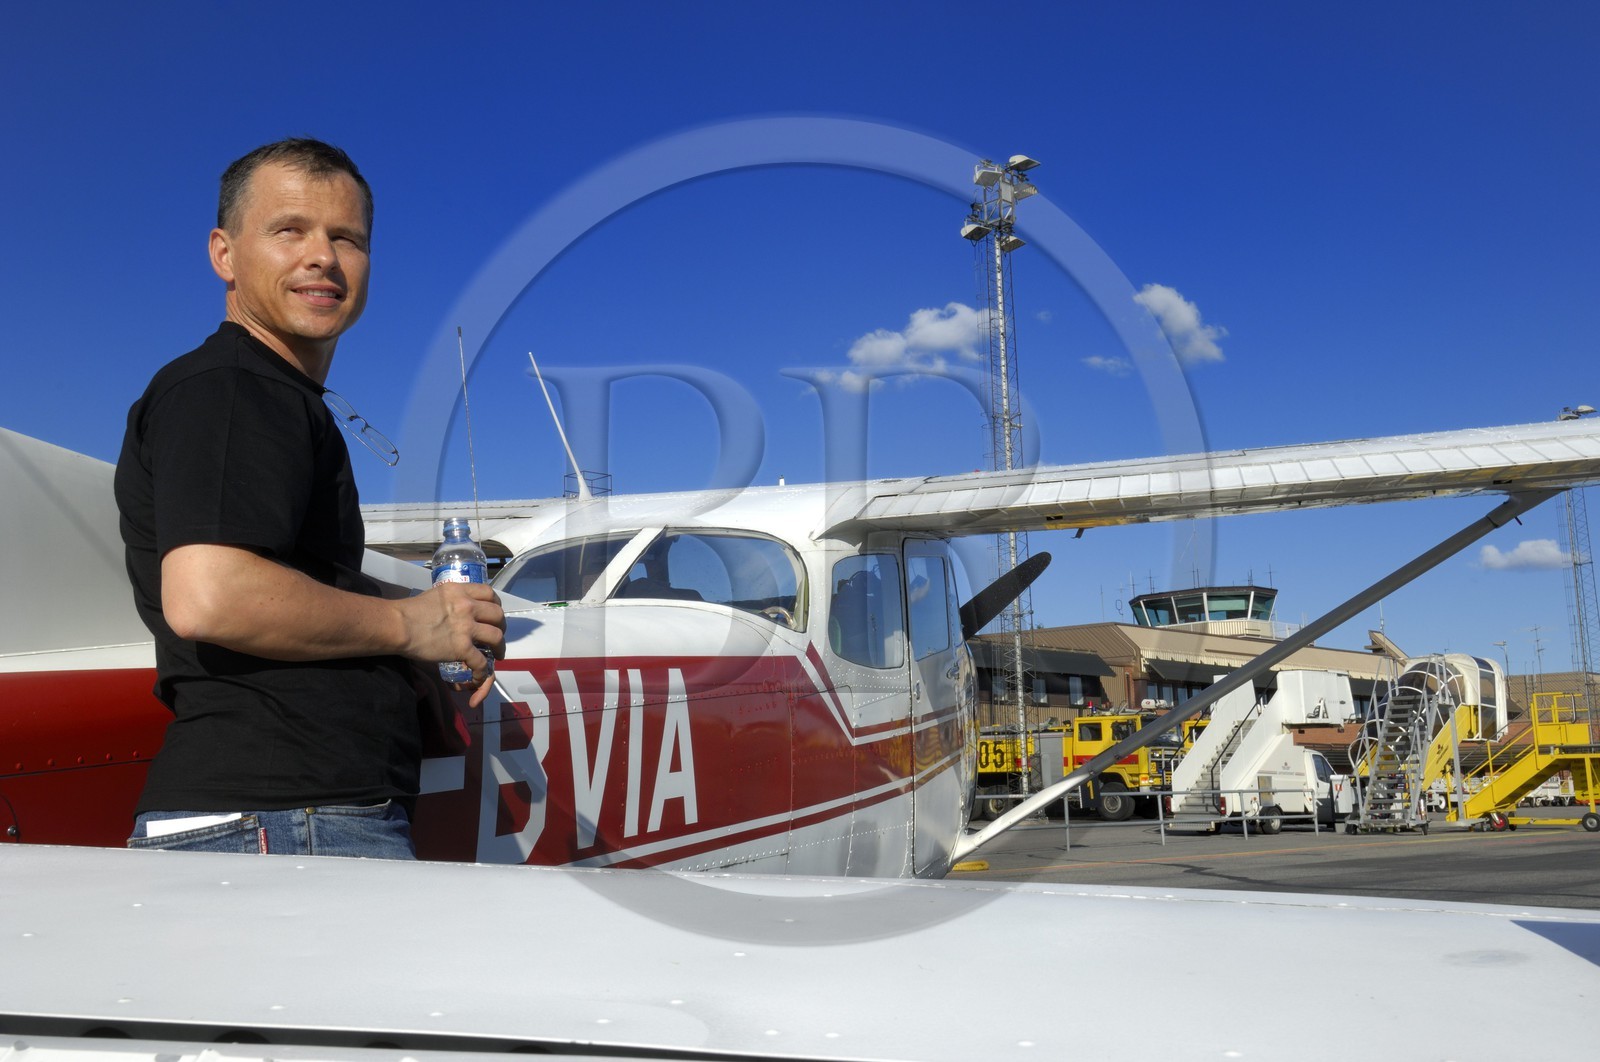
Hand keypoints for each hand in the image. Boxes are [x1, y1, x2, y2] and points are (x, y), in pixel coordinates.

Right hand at [399, 581, 505, 706]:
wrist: (397, 625)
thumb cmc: (409, 611)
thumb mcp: (436, 594)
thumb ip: (451, 599)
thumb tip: (455, 609)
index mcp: (461, 591)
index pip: (489, 593)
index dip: (496, 604)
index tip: (494, 614)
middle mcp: (468, 606)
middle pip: (498, 615)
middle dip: (501, 626)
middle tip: (496, 636)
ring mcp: (466, 627)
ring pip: (496, 637)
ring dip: (500, 647)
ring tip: (497, 654)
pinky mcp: (461, 647)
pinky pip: (481, 661)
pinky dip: (482, 671)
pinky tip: (478, 674)